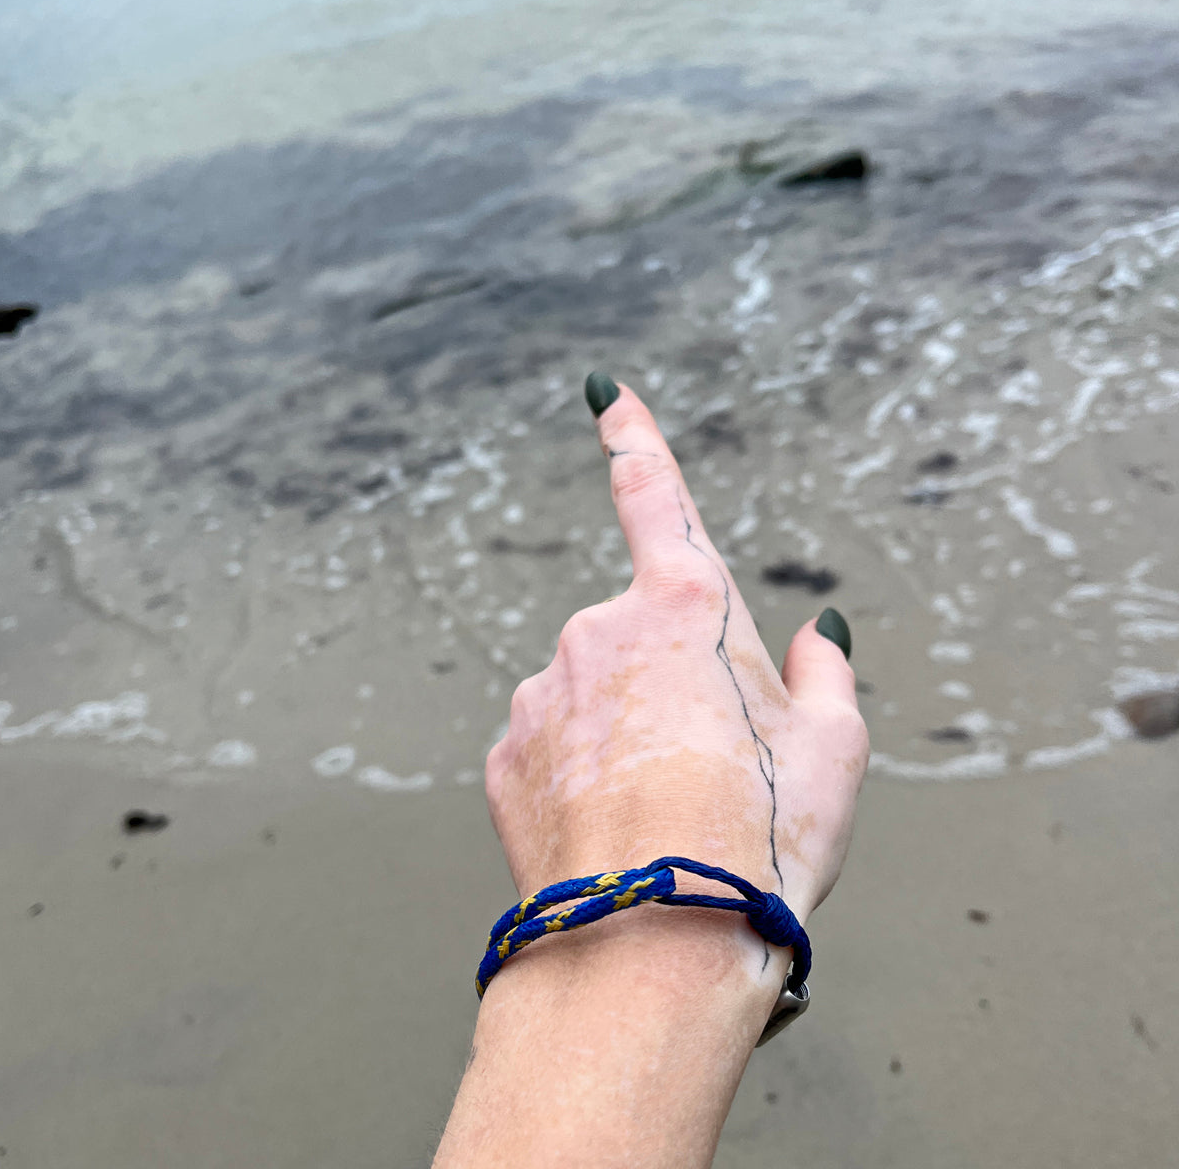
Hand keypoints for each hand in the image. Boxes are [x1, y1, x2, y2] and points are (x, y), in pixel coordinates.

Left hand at [485, 376, 868, 954]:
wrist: (651, 947)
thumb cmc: (758, 839)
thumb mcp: (833, 752)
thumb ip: (826, 676)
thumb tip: (820, 634)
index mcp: (683, 610)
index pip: (656, 496)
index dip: (633, 435)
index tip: (604, 391)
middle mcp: (597, 632)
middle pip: (644, 636)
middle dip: (674, 682)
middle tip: (713, 769)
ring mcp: (542, 694)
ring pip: (597, 696)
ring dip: (629, 735)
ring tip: (665, 814)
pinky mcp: (506, 756)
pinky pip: (555, 749)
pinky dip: (584, 778)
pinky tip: (614, 834)